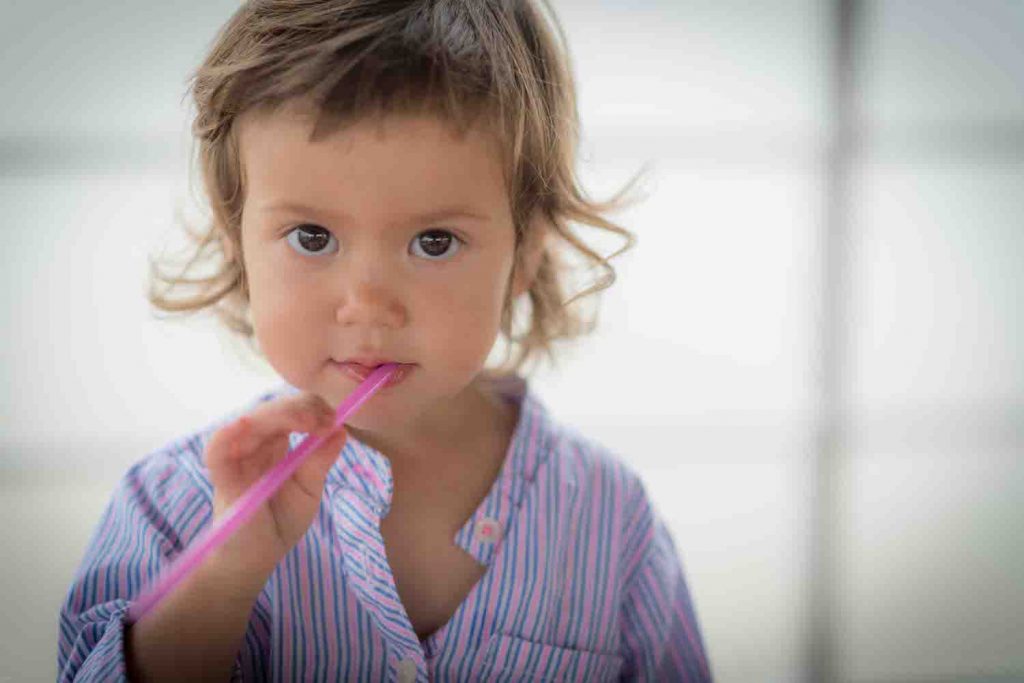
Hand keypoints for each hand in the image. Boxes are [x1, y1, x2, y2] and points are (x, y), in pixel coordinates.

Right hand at [203, 392, 346, 574]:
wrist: (254, 559)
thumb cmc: (280, 522)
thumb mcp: (309, 490)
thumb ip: (320, 461)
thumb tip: (341, 430)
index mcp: (274, 444)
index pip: (289, 410)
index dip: (311, 407)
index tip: (334, 419)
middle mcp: (254, 445)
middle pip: (270, 409)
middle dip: (300, 407)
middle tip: (326, 420)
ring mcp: (237, 459)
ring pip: (249, 421)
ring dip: (278, 415)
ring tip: (308, 423)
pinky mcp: (222, 478)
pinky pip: (218, 449)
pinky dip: (229, 434)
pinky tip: (247, 425)